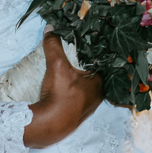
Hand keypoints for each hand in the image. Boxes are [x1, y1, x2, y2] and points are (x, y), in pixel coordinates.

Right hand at [23, 33, 103, 147]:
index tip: (87, 46)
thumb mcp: (56, 65)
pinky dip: (75, 92)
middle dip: (87, 67)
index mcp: (99, 84)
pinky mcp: (77, 116)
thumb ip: (54, 46)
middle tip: (79, 55)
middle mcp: (98, 97)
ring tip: (72, 69)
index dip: (94, 55)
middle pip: (94, 77)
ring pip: (87, 89)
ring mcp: (88, 108)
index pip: (101, 65)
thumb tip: (50, 28)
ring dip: (81, 81)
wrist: (50, 124)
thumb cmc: (60, 94)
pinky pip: (79, 99)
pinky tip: (66, 89)